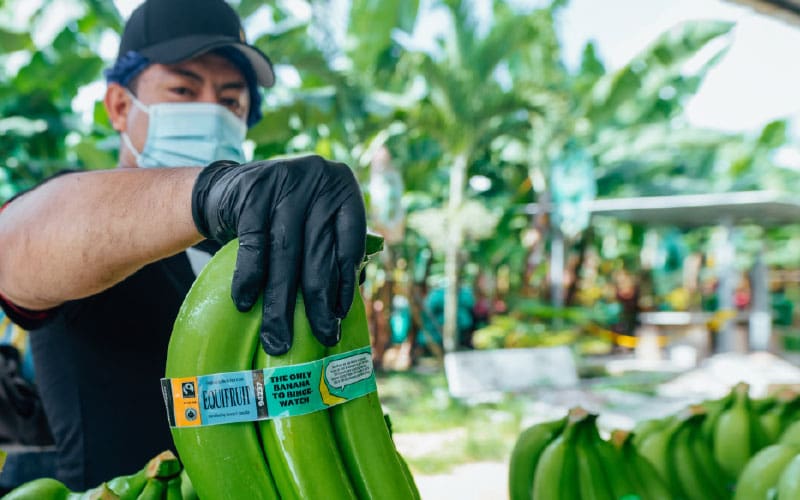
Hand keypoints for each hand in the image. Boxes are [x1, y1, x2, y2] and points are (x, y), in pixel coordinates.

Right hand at [191, 155, 366, 354]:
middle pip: (318, 253)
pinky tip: (245, 303)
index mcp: (342, 189)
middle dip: (317, 303)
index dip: (345, 285)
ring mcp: (284, 184)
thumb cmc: (280, 215)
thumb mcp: (312, 219)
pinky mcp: (251, 194)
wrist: (227, 187)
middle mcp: (317, 182)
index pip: (350, 244)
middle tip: (319, 338)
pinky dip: (249, 278)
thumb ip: (330, 249)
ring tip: (277, 339)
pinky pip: (253, 245)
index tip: (338, 318)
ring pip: (285, 254)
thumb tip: (340, 307)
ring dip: (280, 303)